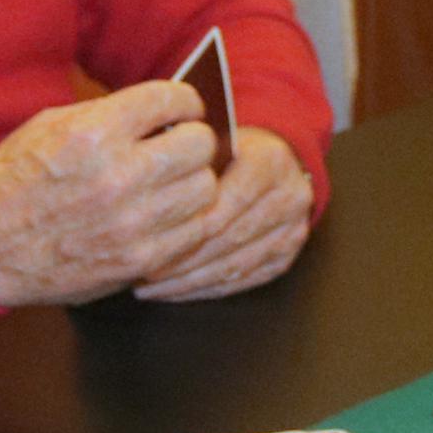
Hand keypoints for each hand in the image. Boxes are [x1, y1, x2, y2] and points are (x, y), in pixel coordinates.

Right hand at [0, 81, 222, 306]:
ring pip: (204, 189)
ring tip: (175, 182)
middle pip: (200, 145)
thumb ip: (111, 115)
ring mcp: (132, 222)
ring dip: (193, 181)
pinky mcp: (138, 259)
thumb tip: (166, 110)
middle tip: (182, 146)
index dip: (186, 100)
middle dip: (194, 140)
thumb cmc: (15, 180)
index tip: (185, 108)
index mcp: (94, 132)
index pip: (172, 99)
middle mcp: (118, 175)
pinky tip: (168, 215)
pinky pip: (193, 231)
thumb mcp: (51, 126)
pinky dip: (186, 220)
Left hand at [137, 125, 317, 302]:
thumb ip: (187, 166)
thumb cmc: (228, 151)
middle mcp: (289, 198)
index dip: (183, 227)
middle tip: (140, 270)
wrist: (276, 164)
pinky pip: (241, 281)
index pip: (222, 204)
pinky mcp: (285, 257)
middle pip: (226, 239)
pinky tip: (175, 290)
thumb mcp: (208, 142)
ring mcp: (291, 231)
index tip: (145, 241)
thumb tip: (145, 200)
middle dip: (179, 260)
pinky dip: (204, 289)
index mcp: (269, 161)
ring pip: (232, 266)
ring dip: (187, 281)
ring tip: (150, 287)